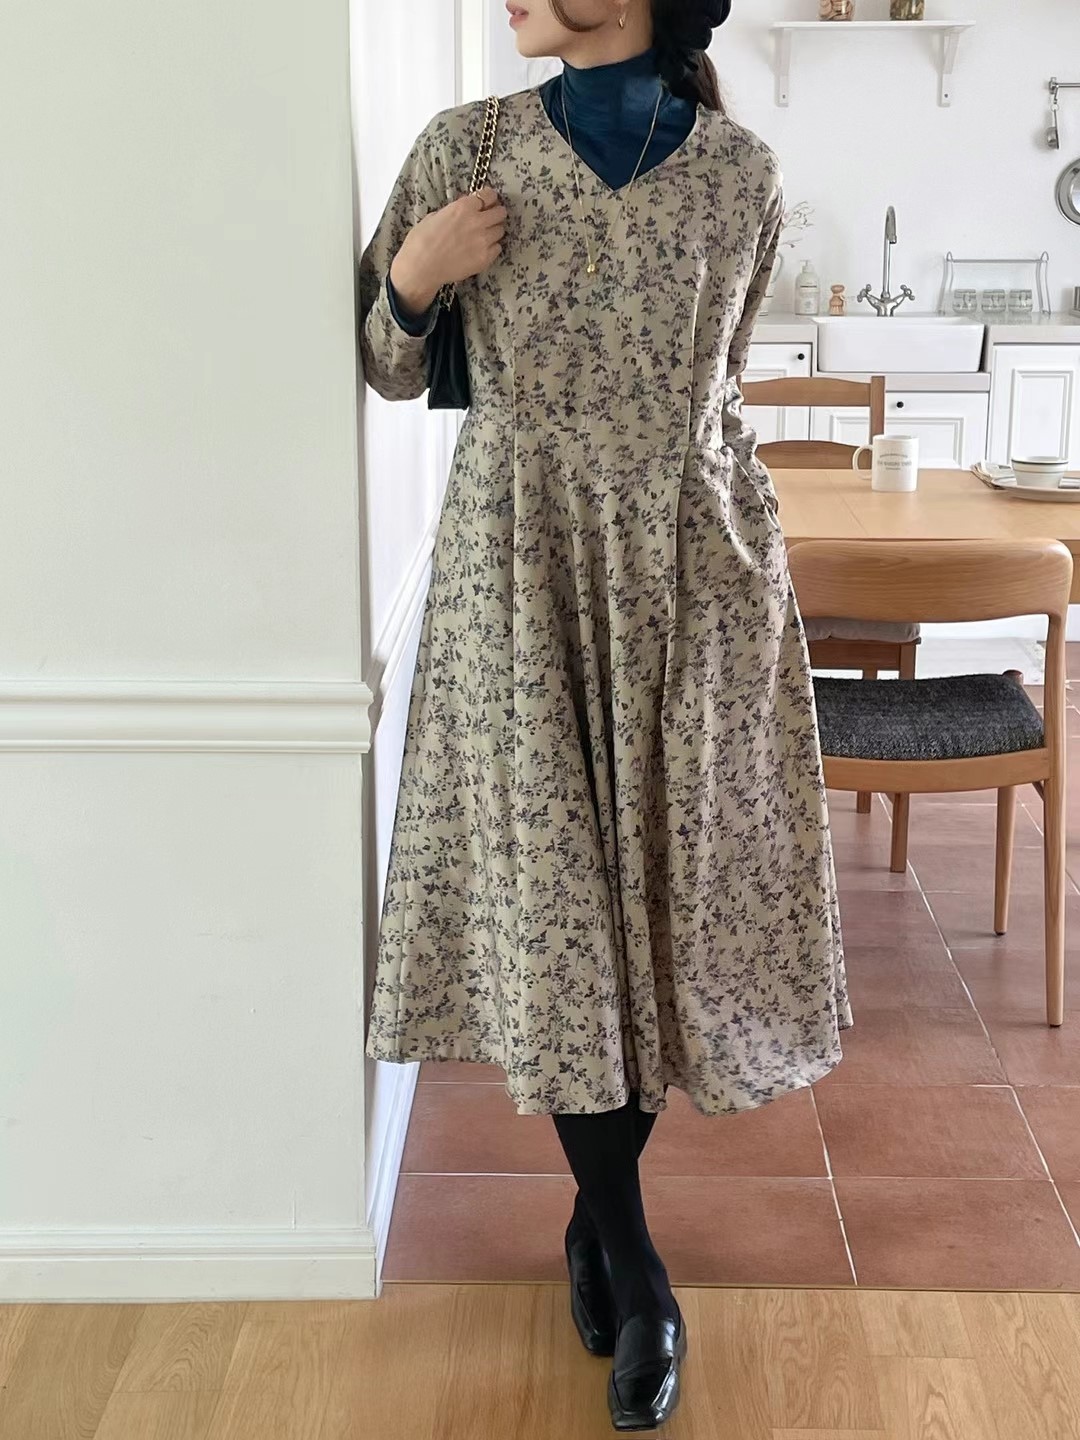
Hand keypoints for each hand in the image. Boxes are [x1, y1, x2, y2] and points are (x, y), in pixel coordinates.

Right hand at [390, 187, 506, 313]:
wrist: (421, 267)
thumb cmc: (421, 241)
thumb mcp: (435, 216)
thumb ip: (454, 210)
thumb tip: (464, 209)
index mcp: (464, 207)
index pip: (489, 195)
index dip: (489, 198)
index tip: (488, 201)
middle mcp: (478, 221)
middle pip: (500, 213)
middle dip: (495, 214)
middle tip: (489, 219)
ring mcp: (483, 241)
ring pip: (501, 231)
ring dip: (493, 231)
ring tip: (483, 236)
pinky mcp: (485, 258)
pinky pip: (497, 248)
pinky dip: (492, 248)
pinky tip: (480, 250)